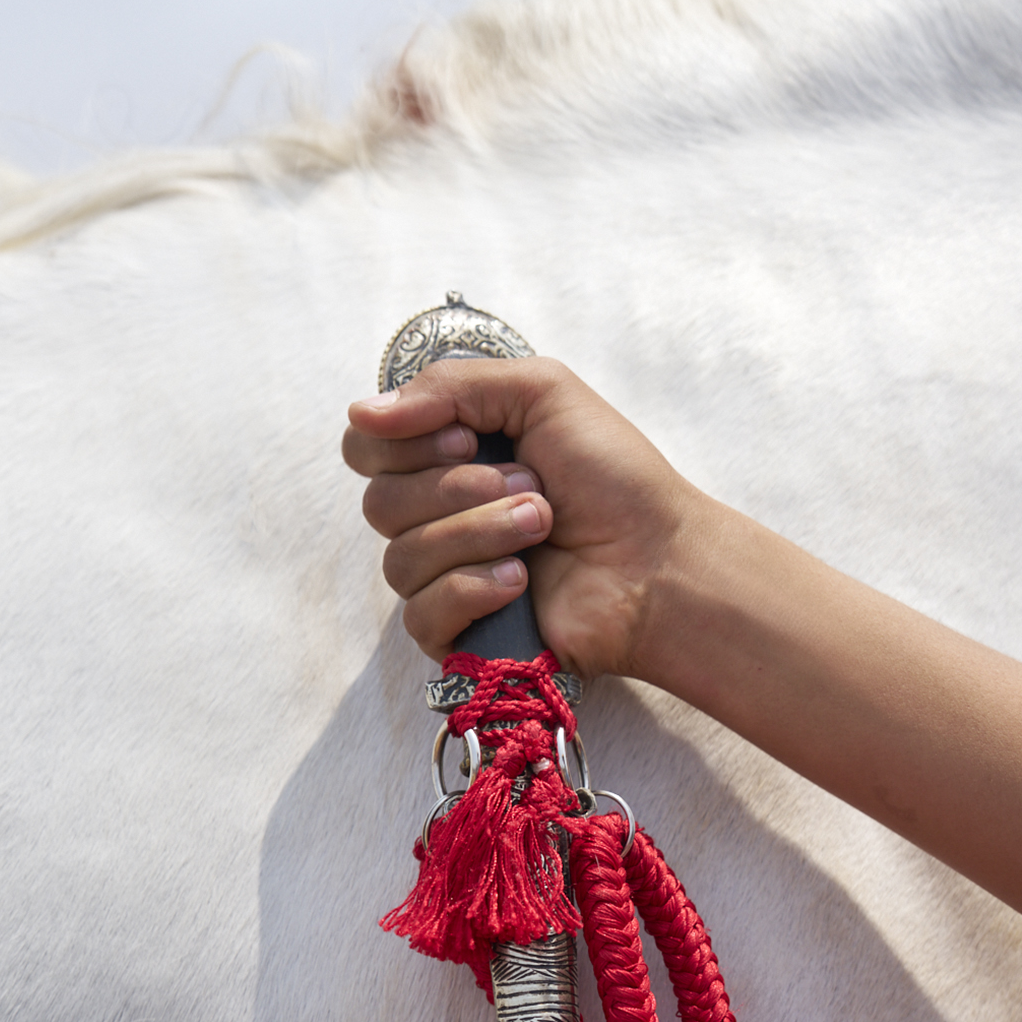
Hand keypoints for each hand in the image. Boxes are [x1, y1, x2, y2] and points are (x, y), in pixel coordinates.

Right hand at [342, 357, 701, 675]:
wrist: (659, 560)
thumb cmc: (615, 479)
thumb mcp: (541, 393)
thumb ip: (450, 385)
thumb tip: (361, 411)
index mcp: (447, 458)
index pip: (366, 447)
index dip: (403, 442)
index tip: (468, 437)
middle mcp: (438, 517)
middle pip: (379, 503)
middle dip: (457, 488)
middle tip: (531, 487)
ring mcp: (447, 579)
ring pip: (401, 559)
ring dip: (479, 534)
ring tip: (542, 526)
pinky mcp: (462, 636)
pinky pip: (421, 615)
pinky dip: (471, 591)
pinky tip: (521, 583)